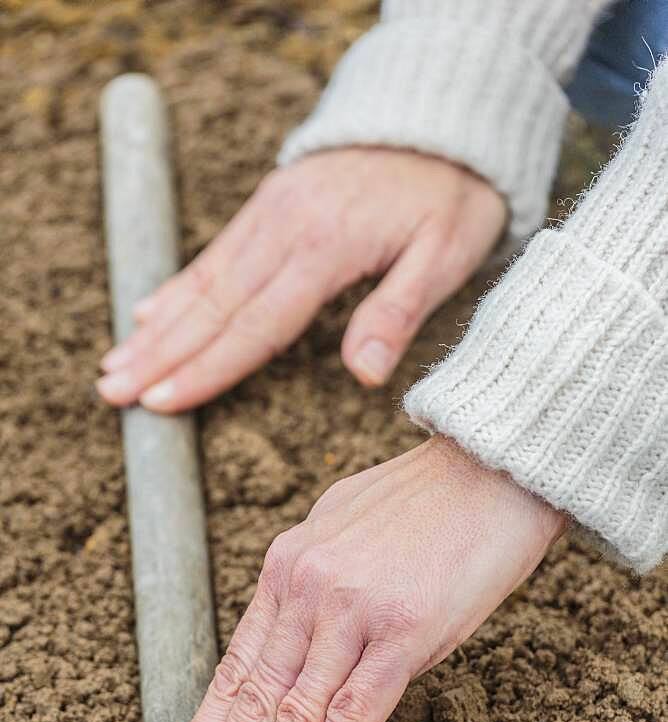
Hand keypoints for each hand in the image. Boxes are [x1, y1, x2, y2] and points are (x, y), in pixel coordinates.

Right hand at [96, 149, 505, 410]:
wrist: (438, 115)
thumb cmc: (451, 191)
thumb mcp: (446, 253)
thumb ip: (398, 310)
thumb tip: (363, 374)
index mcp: (326, 249)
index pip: (256, 325)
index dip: (207, 369)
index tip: (162, 402)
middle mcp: (285, 230)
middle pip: (214, 306)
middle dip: (161, 355)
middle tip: (112, 392)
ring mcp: (271, 213)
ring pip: (204, 281)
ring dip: (158, 327)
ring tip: (114, 364)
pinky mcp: (270, 204)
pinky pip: (215, 253)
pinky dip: (178, 287)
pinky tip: (149, 312)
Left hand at [148, 436, 564, 721]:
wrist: (493, 467)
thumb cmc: (425, 500)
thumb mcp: (340, 528)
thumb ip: (313, 588)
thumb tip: (301, 642)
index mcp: (288, 567)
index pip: (235, 669)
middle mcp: (307, 588)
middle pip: (252, 700)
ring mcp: (352, 609)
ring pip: (296, 715)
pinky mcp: (405, 629)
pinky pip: (357, 710)